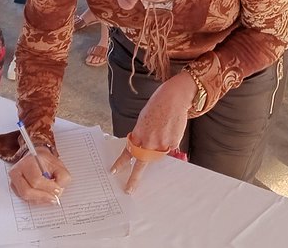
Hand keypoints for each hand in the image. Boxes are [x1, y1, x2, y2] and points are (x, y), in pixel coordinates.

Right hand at [8, 151, 70, 203]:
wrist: (36, 159)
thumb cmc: (46, 162)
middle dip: (43, 196)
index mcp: (28, 163)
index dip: (48, 187)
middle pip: (27, 191)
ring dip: (40, 199)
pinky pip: (25, 199)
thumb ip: (62, 177)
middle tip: (54, 198)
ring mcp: (14, 181)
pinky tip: (43, 195)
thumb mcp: (58, 165)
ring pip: (25, 197)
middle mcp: (17, 172)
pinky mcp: (15, 189)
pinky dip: (36, 200)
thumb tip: (58, 191)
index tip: (58, 189)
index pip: (36, 180)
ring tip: (50, 196)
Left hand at [109, 74, 191, 193]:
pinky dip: (170, 141)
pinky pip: (170, 148)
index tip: (114, 171)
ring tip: (163, 130)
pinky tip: (171, 128)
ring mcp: (161, 143)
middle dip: (135, 178)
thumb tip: (145, 147)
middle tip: (130, 189)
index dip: (120, 163)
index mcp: (138, 134)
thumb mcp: (144, 120)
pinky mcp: (173, 142)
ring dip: (159, 148)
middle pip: (141, 164)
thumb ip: (143, 135)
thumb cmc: (158, 106)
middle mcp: (148, 141)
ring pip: (158, 155)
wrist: (173, 98)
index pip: (127, 153)